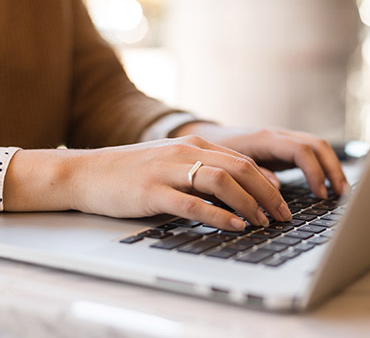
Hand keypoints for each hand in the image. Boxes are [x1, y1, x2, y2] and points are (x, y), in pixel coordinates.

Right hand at [4, 136, 290, 230]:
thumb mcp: (169, 163)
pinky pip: (193, 203)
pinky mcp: (152, 191)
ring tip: (263, 221)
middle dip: (267, 193)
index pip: (241, 160)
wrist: (86, 172)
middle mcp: (184, 152)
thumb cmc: (129, 171)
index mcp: (192, 144)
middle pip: (239, 168)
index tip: (280, 200)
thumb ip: (199, 170)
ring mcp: (168, 170)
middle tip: (282, 214)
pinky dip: (218, 215)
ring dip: (249, 203)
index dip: (266, 181)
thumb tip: (233, 191)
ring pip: (221, 181)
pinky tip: (233, 226)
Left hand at [172, 123, 348, 198]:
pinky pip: (311, 153)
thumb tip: (275, 188)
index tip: (320, 194)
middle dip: (332, 169)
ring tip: (342, 192)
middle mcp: (277, 135)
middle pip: (316, 145)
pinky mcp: (283, 148)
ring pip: (317, 147)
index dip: (314, 172)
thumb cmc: (212, 153)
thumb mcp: (225, 166)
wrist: (205, 137)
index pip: (300, 150)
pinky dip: (323, 167)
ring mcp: (282, 140)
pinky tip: (327, 186)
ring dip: (333, 168)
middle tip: (342, 195)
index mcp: (264, 138)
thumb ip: (248, 175)